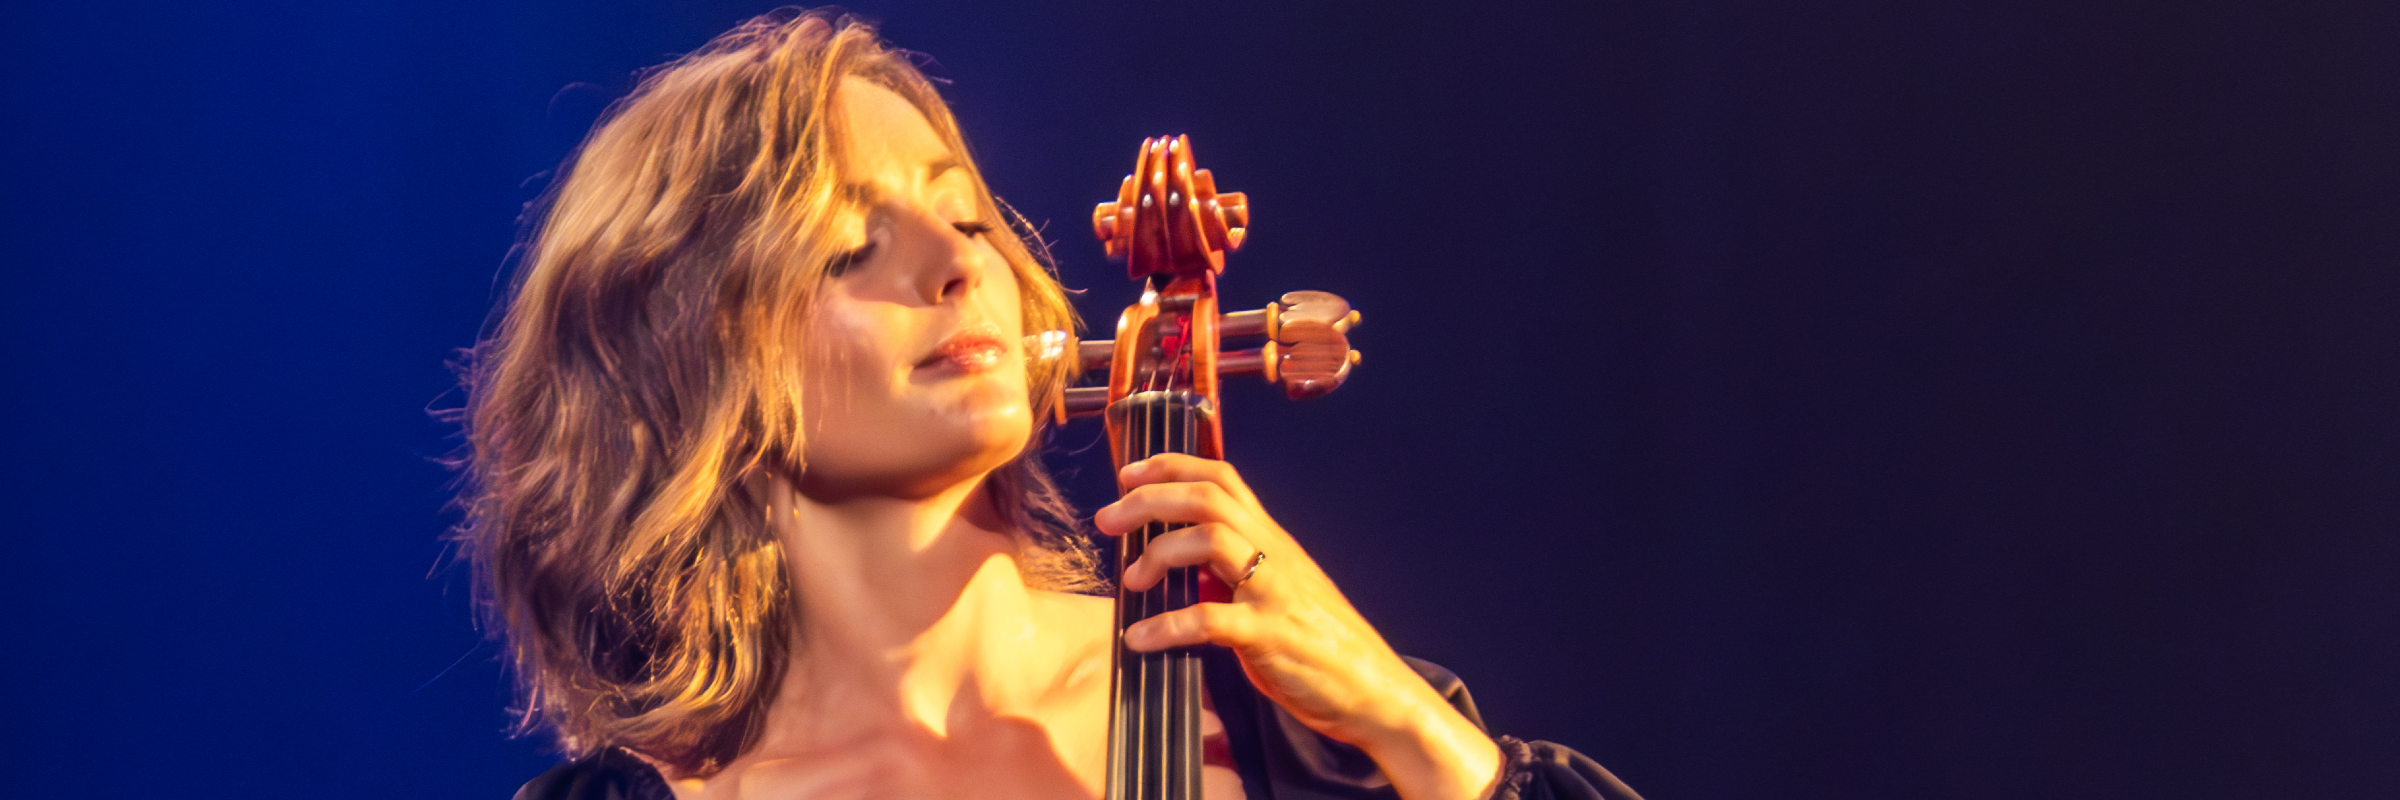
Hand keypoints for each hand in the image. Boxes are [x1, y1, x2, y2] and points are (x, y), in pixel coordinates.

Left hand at [1093, 453, 1502, 799]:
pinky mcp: (1270, 636)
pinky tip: (1141, 639)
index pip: (1222, 478)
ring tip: (1130, 581)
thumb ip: (1232, 571)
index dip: (1171, 467)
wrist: (1374, 688)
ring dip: (1158, 553)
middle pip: (1207, 498)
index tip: (1128, 473)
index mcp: (1272, 539)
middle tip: (1108, 520)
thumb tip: (1178, 562)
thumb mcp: (1276, 590)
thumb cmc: (1320, 642)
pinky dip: (1167, 625)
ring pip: (1210, 540)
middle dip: (1149, 500)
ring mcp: (1273, 592)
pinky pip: (1210, 620)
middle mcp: (1273, 553)